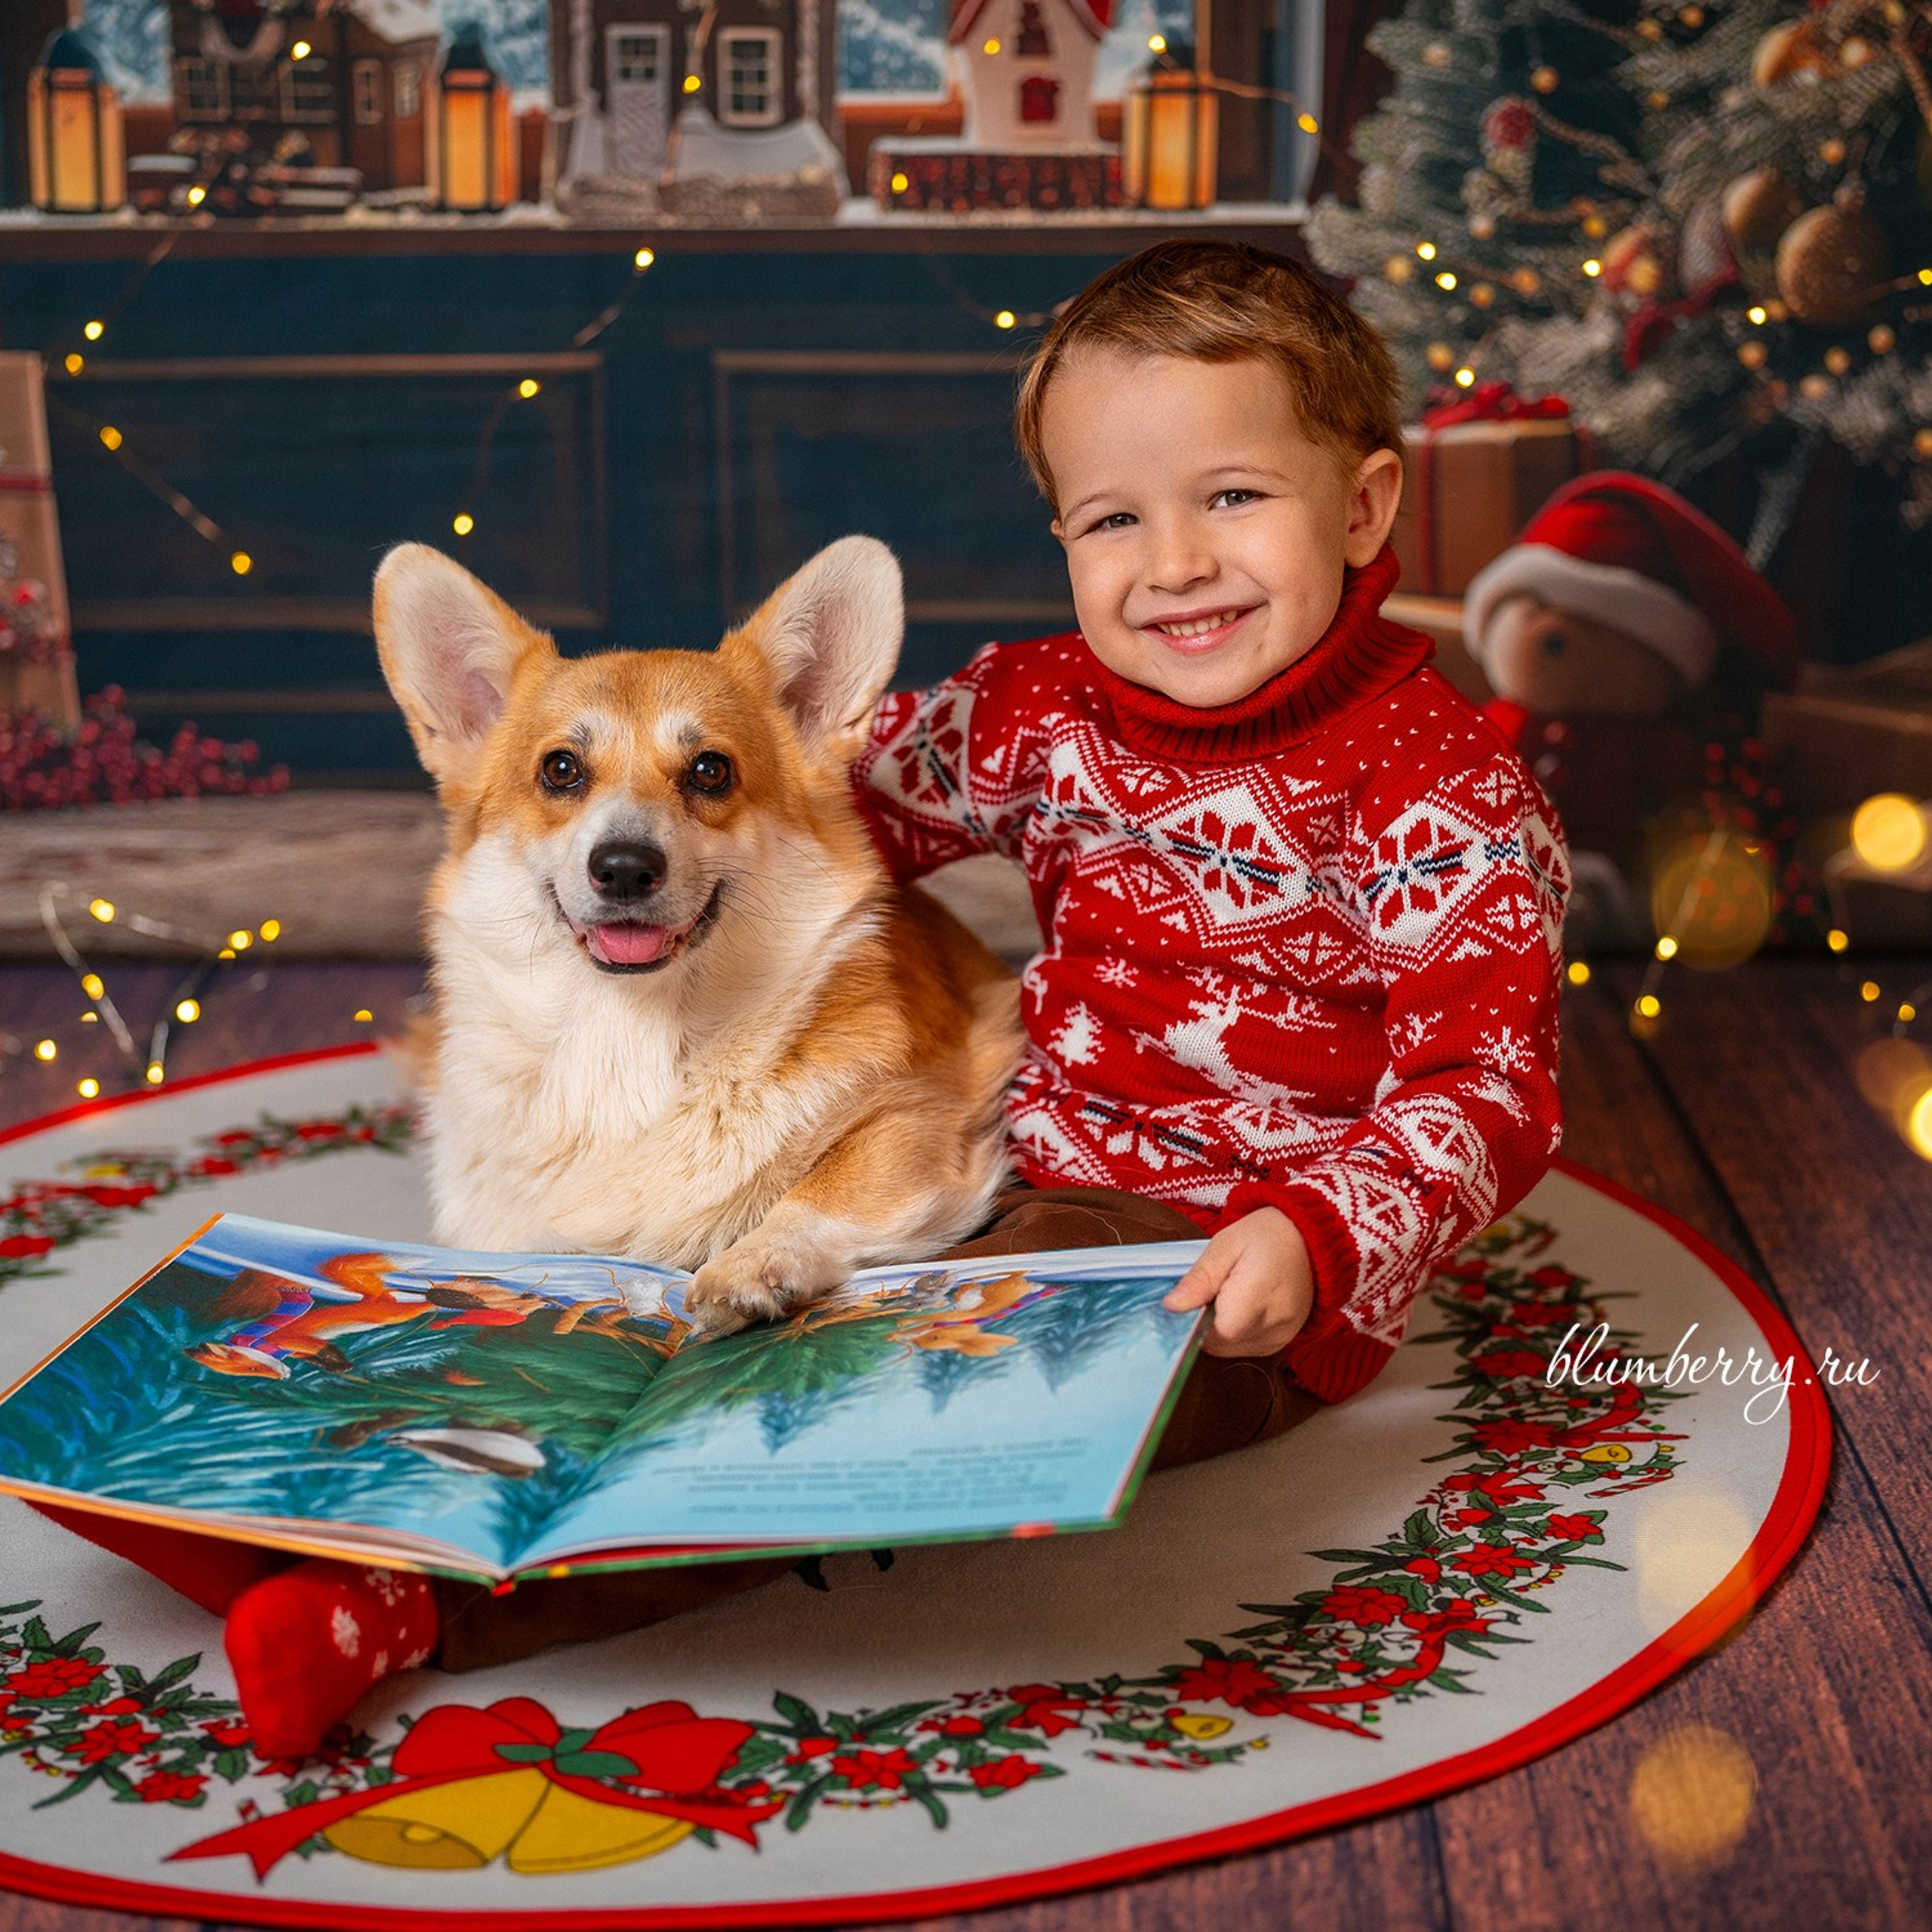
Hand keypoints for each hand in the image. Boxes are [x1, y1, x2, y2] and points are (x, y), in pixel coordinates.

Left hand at [1163, 1207, 1313, 1357]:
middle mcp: (1273, 1325)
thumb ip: (1199, 1279)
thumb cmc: (1267, 1235)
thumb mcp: (1225, 1245)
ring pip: (1230, 1348)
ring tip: (1229, 1293)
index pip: (1211, 1334)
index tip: (1189, 1299)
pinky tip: (1240, 1305)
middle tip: (1210, 1289)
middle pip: (1219, 1344)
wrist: (1312, 1238)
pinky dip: (1235, 1332)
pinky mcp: (1282, 1341)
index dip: (1192, 1320)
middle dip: (1204, 1322)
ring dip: (1219, 1328)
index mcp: (1257, 1297)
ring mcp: (1281, 1337)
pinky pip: (1246, 1347)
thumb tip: (1171, 1307)